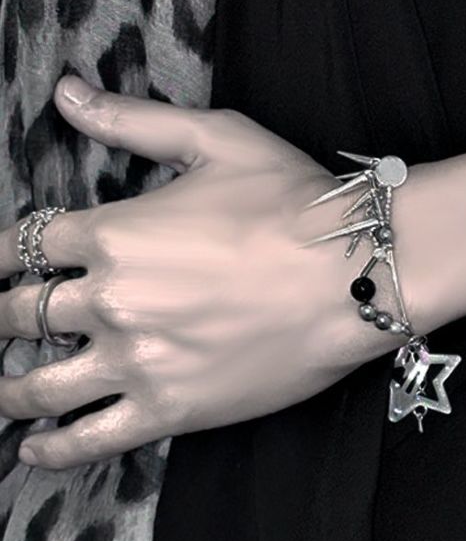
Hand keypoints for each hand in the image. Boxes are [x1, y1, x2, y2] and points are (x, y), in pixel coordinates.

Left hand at [0, 76, 397, 469]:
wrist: (356, 271)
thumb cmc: (292, 201)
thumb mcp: (215, 140)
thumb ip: (132, 120)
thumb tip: (66, 91)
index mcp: (112, 233)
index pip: (24, 244)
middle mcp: (109, 300)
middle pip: (20, 315)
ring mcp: (136, 360)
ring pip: (39, 385)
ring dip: (8, 388)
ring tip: (1, 390)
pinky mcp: (169, 408)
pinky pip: (91, 439)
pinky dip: (53, 449)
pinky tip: (32, 449)